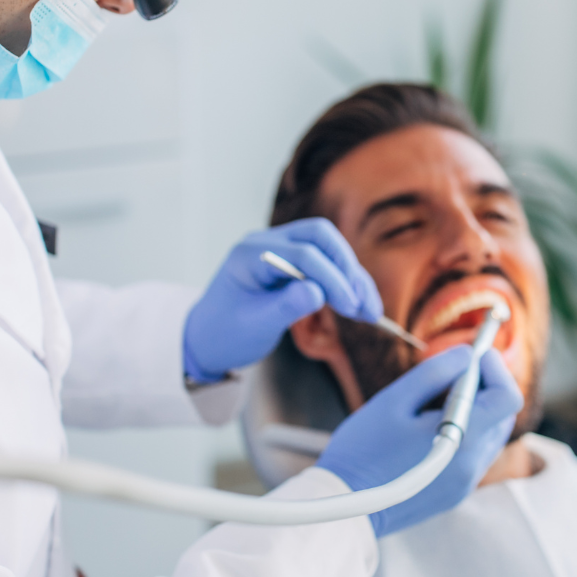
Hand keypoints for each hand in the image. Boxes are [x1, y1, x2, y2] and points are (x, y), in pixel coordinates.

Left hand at [183, 219, 381, 382]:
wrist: (207, 340)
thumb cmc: (225, 334)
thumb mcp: (254, 326)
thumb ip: (285, 307)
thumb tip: (318, 293)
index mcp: (250, 254)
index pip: (302, 254)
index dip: (332, 279)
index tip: (350, 307)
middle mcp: (266, 242)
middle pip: (320, 237)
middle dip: (346, 268)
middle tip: (362, 304)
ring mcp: (280, 249)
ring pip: (328, 248)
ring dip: (351, 276)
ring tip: (370, 311)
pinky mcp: (292, 263)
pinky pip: (326, 263)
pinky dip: (344, 282)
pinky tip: (360, 305)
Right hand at [317, 346, 522, 536]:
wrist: (345, 504)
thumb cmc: (363, 449)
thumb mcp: (395, 400)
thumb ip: (436, 372)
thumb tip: (466, 355)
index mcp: (464, 440)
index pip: (508, 398)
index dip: (495, 370)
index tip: (473, 356)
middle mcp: (473, 465)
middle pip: (502, 417)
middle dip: (485, 388)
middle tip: (453, 372)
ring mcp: (466, 483)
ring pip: (490, 436)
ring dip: (476, 411)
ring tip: (437, 400)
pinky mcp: (455, 493)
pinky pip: (474, 455)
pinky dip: (466, 434)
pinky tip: (431, 428)